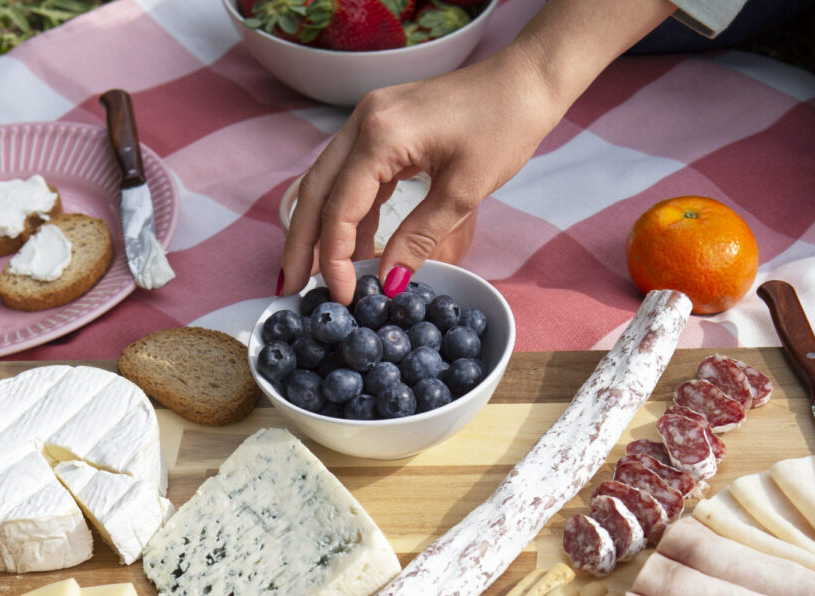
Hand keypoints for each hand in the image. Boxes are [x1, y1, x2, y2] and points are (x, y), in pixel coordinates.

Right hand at [279, 0, 675, 304]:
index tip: (341, 295)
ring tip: (316, 273)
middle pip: (315, 192)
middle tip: (290, 289)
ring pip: (327, 182)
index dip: (334, 258)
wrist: (524, 82)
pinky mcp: (382, 126)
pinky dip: (350, 210)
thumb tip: (388, 283)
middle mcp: (362, 123)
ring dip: (320, 228)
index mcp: (379, 135)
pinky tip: (355, 243)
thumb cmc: (504, 127)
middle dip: (302, 244)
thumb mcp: (464, 192)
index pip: (340, 208)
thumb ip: (420, 238)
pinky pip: (352, 173)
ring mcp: (369, 121)